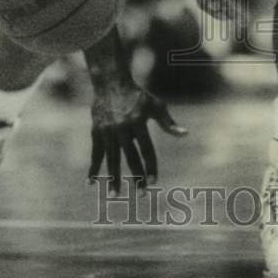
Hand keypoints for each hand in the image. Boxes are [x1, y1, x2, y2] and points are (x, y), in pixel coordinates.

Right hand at [88, 77, 187, 193]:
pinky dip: (94, 168)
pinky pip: (96, 153)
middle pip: (130, 157)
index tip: (154, 182)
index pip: (147, 149)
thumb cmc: (137, 95)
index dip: (151, 167)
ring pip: (111, 159)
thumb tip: (185, 134)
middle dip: (136, 177)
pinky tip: (92, 182)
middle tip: (141, 195)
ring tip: (115, 195)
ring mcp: (108, 130)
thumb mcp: (155, 105)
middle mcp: (122, 128)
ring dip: (113, 178)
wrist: (110, 82)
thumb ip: (168, 123)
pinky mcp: (96, 131)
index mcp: (138, 122)